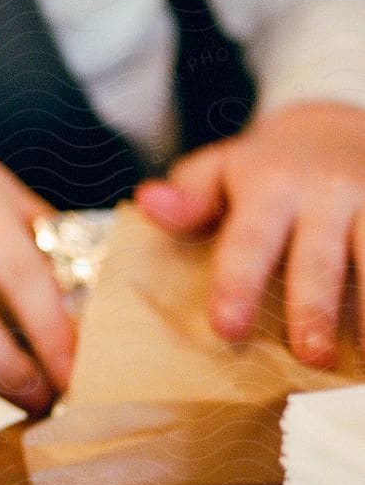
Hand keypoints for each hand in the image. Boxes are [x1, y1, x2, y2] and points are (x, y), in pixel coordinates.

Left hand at [137, 102, 364, 366]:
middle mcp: (324, 191)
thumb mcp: (222, 170)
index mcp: (269, 185)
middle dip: (314, 309)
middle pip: (317, 260)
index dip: (238, 285)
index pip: (249, 241)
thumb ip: (189, 195)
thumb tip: (149, 202)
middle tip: (311, 358)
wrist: (334, 126)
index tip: (228, 328)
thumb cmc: (266, 168)